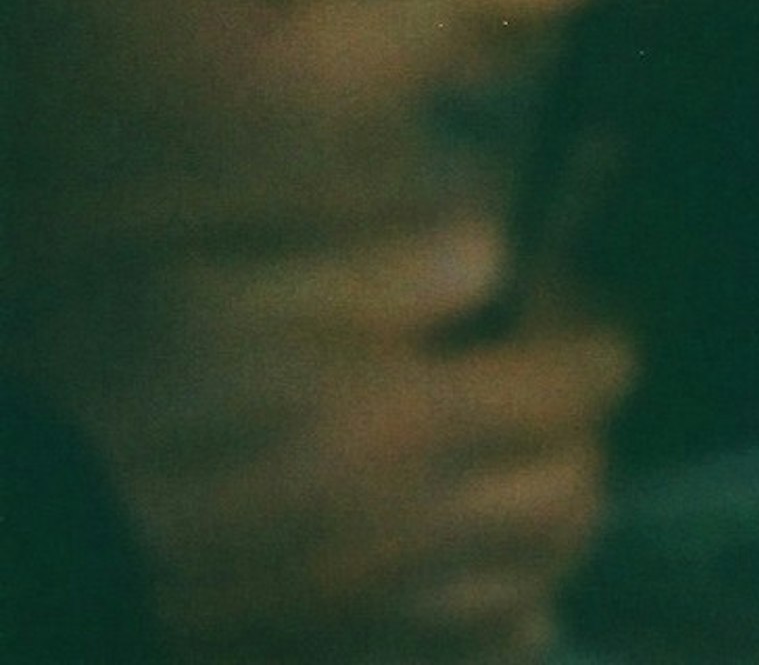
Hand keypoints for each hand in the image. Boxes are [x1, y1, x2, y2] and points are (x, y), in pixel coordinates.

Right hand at [41, 219, 634, 663]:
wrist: (32, 541)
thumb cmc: (112, 397)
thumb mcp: (228, 289)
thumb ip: (379, 268)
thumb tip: (494, 252)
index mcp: (398, 428)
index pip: (580, 380)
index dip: (586, 328)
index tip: (556, 303)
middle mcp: (413, 537)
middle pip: (574, 494)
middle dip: (578, 432)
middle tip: (542, 387)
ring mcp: (381, 620)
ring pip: (541, 585)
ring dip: (548, 523)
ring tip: (513, 471)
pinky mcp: (347, 663)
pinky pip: (485, 658)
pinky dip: (507, 620)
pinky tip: (477, 578)